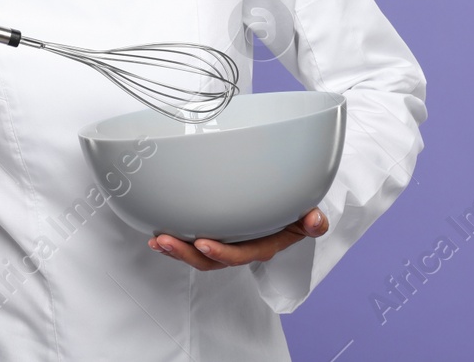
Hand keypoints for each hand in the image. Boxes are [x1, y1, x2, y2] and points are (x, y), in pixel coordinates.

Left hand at [148, 208, 327, 269]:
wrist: (290, 213)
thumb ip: (313, 221)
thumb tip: (316, 221)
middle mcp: (242, 248)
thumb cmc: (296, 213)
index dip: (222, 253)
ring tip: (157, 241)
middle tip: (166, 241)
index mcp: (263, 245)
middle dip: (187, 254)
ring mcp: (227, 244)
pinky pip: (193, 245)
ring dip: (176, 250)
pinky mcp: (215, 236)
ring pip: (199, 256)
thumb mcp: (308, 216)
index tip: (203, 244)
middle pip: (213, 260)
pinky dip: (176, 243)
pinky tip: (157, 235)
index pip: (242, 254)